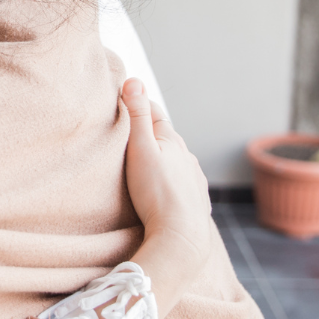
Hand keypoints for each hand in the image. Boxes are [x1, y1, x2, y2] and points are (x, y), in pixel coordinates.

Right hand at [121, 78, 210, 317]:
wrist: (181, 237)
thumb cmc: (156, 194)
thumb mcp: (140, 150)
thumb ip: (136, 116)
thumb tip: (134, 80)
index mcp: (172, 141)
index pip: (153, 113)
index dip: (137, 104)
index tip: (123, 98)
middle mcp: (187, 157)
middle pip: (165, 137)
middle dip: (148, 132)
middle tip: (128, 131)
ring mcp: (194, 179)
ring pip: (176, 161)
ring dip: (162, 157)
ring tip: (146, 161)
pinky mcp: (196, 200)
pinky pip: (183, 183)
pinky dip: (172, 179)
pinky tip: (166, 187)